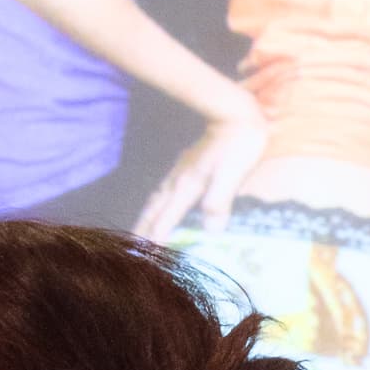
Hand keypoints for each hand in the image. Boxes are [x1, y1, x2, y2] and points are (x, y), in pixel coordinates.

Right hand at [133, 104, 273, 242]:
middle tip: (131, 249)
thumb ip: (218, 202)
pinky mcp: (185, 165)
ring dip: (145, 217)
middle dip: (143, 229)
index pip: (167, 217)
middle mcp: (178, 180)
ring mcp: (180, 171)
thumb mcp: (233, 175)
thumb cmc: (238, 144)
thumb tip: (210, 231)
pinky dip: (155, 204)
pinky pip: (163, 190)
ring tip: (138, 232)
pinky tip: (158, 204)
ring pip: (156, 199)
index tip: (147, 256)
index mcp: (188, 185)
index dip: (156, 237)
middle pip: (154, 210)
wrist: (234, 113)